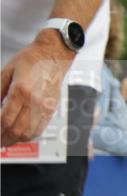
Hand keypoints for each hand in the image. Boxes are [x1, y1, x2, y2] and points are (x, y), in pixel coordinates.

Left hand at [1, 32, 72, 146]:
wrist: (53, 55)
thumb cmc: (30, 60)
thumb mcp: (6, 73)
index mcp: (21, 91)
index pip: (5, 120)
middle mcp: (35, 101)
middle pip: (17, 130)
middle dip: (3, 139)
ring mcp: (45, 107)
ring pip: (28, 133)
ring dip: (15, 140)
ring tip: (5, 140)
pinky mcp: (51, 109)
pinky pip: (39, 129)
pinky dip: (28, 136)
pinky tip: (19, 134)